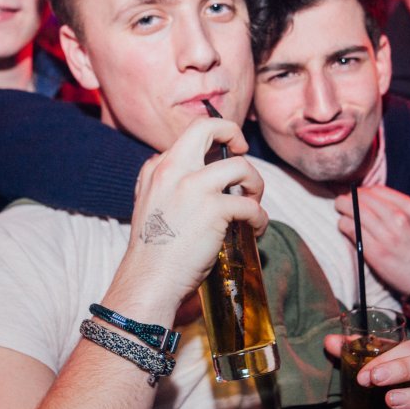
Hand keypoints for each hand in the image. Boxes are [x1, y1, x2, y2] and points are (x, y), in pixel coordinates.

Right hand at [111, 117, 267, 320]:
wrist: (149, 280)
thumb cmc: (153, 252)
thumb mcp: (149, 205)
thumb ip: (167, 184)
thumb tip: (199, 176)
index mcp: (157, 168)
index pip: (190, 136)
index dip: (213, 141)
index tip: (225, 154)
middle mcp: (174, 170)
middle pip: (209, 127)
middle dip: (233, 132)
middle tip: (244, 151)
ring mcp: (194, 187)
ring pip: (241, 166)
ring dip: (256, 184)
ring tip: (254, 203)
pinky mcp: (214, 209)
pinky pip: (251, 204)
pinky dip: (260, 218)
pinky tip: (256, 229)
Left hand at [333, 186, 409, 312]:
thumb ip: (396, 207)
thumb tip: (366, 196)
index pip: (376, 190)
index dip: (361, 191)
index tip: (355, 196)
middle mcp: (400, 219)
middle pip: (363, 199)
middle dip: (348, 198)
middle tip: (341, 203)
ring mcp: (388, 235)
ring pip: (354, 211)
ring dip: (343, 210)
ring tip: (341, 213)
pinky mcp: (376, 251)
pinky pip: (351, 229)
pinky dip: (343, 225)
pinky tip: (344, 227)